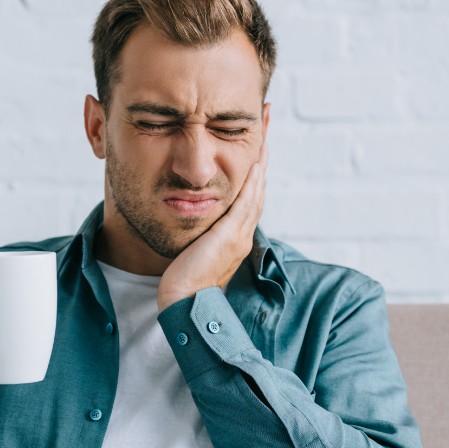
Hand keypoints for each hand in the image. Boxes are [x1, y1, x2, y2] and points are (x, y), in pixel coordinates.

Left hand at [158, 142, 267, 311]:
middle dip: (261, 172)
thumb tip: (195, 230)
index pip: (250, 208)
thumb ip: (201, 240)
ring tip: (264, 148)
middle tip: (265, 147)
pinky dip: (252, 183)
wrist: (183, 300)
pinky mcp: (230, 236)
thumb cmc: (184, 282)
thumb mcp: (197, 254)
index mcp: (236, 243)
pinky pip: (246, 203)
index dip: (254, 186)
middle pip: (258, 198)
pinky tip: (254, 166)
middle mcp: (243, 239)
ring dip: (261, 171)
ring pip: (256, 197)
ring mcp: (239, 237)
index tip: (255, 165)